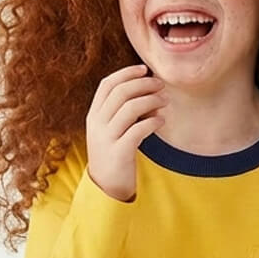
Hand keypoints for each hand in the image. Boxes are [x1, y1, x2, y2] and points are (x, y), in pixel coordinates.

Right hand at [85, 63, 167, 201]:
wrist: (106, 188)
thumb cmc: (115, 155)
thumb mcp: (112, 131)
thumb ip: (124, 112)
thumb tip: (151, 93)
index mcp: (94, 115)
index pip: (107, 84)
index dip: (126, 73)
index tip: (144, 69)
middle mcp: (97, 124)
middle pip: (120, 92)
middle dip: (144, 84)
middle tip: (161, 85)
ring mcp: (107, 138)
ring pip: (130, 108)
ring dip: (151, 100)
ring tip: (165, 101)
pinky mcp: (119, 152)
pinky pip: (138, 129)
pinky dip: (152, 122)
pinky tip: (161, 122)